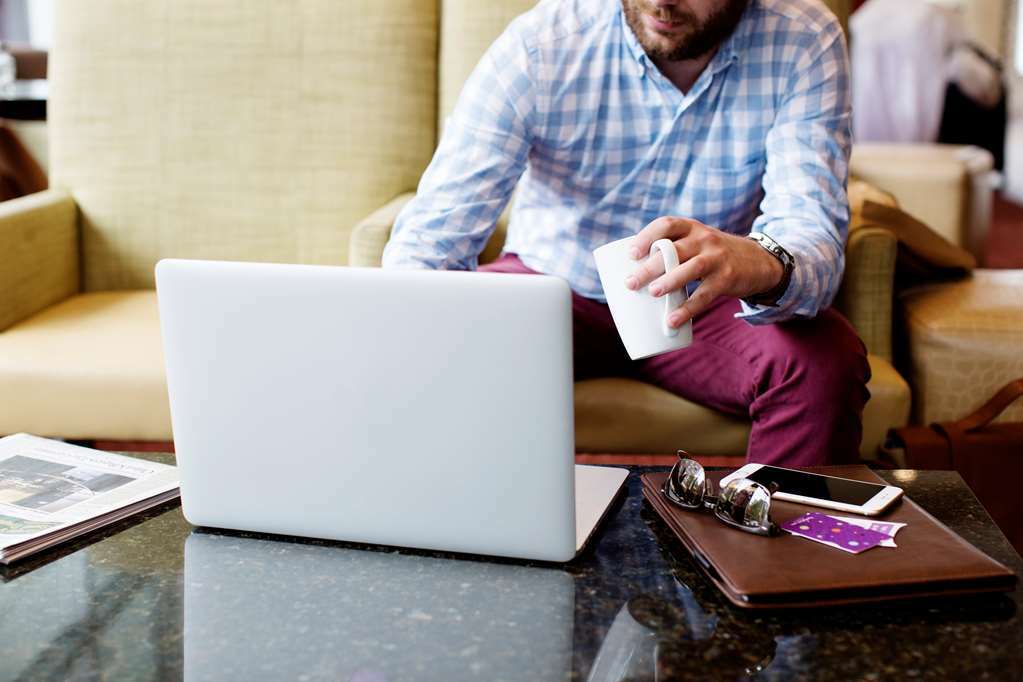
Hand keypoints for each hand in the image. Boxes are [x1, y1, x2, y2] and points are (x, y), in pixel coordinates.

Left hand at [623, 217, 783, 327]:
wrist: (758, 261)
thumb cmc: (713, 255)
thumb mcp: (697, 243)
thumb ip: (672, 252)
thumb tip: (634, 277)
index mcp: (691, 228)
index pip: (667, 225)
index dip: (647, 237)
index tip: (631, 254)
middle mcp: (704, 239)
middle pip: (674, 249)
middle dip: (650, 266)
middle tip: (631, 283)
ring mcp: (717, 258)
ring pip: (691, 268)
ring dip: (670, 281)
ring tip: (653, 293)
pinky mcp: (727, 278)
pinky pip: (705, 295)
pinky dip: (688, 309)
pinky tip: (672, 320)